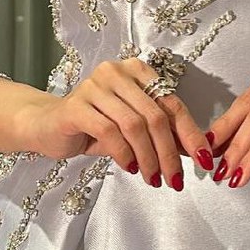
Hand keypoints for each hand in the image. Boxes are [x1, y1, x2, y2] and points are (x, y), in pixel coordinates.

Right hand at [17, 59, 214, 190]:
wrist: (45, 125)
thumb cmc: (92, 126)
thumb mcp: (131, 128)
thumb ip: (160, 133)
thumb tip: (197, 151)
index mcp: (136, 71)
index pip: (172, 103)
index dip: (190, 133)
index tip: (203, 159)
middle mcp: (116, 72)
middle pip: (156, 115)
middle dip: (170, 153)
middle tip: (175, 179)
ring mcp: (95, 86)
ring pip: (135, 125)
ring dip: (149, 158)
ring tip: (152, 178)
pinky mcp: (76, 106)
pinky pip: (109, 132)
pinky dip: (124, 154)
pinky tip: (130, 167)